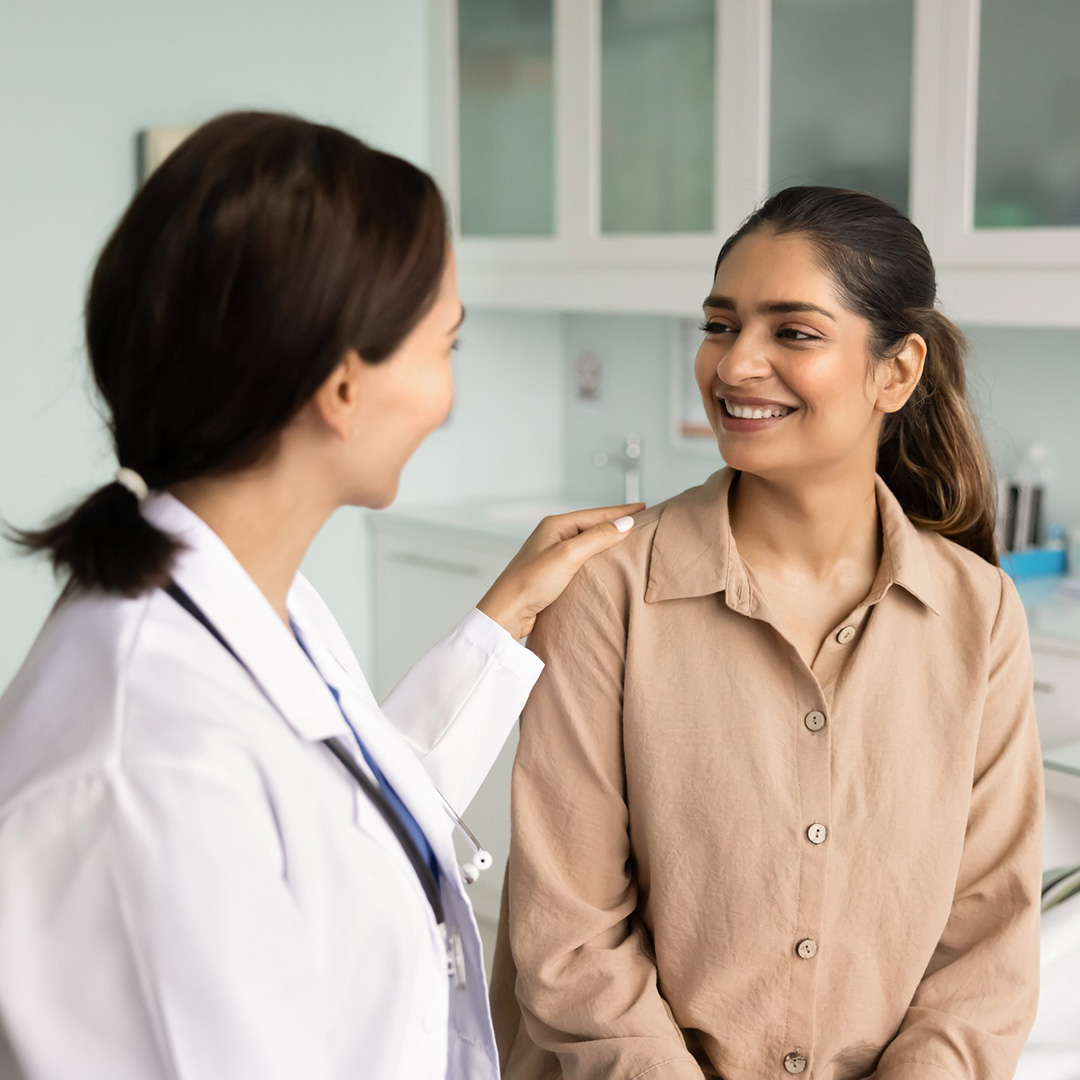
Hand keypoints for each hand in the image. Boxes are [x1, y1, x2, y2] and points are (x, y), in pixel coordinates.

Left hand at [478, 503, 644, 640]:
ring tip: (629, 539)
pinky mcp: (553, 572)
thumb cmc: (531, 582)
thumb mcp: (568, 556)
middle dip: (616, 523)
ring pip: (587, 542)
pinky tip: (607, 562)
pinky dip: (597, 557)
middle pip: (592, 525)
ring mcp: (552, 553)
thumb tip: (626, 523)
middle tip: (641, 521)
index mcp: (555, 525)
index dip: (621, 512)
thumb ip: (597, 538)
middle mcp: (553, 536)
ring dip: (607, 540)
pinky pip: (582, 558)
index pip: (596, 514)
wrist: (507, 612)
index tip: (644, 507)